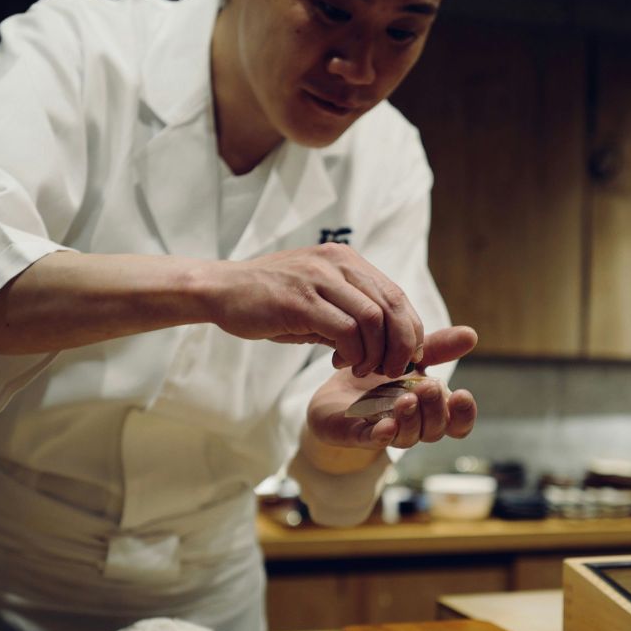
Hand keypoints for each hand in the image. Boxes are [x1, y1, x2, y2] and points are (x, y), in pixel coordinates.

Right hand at [200, 244, 423, 377]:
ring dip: (376, 353)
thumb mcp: (316, 299)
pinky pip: (345, 331)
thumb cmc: (268, 299)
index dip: (409, 328)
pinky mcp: (300, 302)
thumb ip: (347, 313)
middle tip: (393, 370)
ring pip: (373, 319)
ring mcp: (319, 280)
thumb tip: (382, 344)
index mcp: (345, 261)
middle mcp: (337, 264)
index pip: (395, 294)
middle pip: (392, 305)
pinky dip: (352, 353)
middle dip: (401, 344)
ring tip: (364, 369)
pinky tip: (340, 363)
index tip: (406, 355)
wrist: (221, 290)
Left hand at [306, 326, 478, 451]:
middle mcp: (414, 426)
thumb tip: (471, 334)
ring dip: (411, 419)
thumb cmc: (380, 377)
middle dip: (435, 410)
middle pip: (435, 430)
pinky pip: (372, 441)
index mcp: (431, 410)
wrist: (336, 390)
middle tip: (429, 387)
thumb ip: (438, 348)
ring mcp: (387, 433)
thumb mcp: (409, 356)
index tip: (462, 394)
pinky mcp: (357, 435)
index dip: (464, 414)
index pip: (457, 423)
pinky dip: (381, 436)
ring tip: (406, 399)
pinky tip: (386, 425)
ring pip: (408, 437)